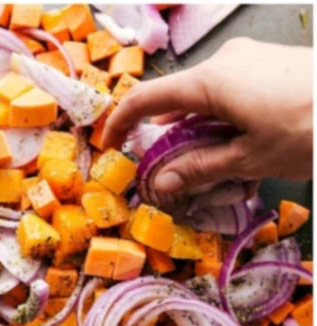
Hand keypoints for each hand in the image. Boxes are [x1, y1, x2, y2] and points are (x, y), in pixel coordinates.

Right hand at [101, 37, 312, 194]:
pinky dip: (222, 120)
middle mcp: (225, 61)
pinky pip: (231, 91)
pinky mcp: (271, 64)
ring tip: (209, 168)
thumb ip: (200, 168)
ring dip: (198, 131)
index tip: (109, 147)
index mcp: (210, 80)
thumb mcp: (252, 158)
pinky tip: (239, 148)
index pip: (146, 98)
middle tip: (166, 172)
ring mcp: (251, 59)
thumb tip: (162, 184)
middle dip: (166, 136)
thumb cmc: (312, 129)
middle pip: (178, 99)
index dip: (120, 123)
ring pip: (206, 97)